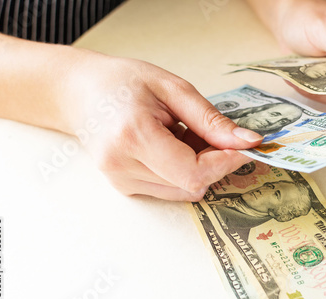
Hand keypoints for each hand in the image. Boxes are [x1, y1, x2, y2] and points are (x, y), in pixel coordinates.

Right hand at [61, 51, 262, 200]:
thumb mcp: (172, 88)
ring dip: (199, 168)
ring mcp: (121, 180)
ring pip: (184, 190)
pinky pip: (170, 189)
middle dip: (216, 163)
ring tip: (185, 135)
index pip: (193, 171)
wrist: (78, 93)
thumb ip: (210, 119)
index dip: (226, 162)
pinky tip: (172, 147)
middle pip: (192, 184)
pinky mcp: (124, 187)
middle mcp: (123, 166)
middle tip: (215, 134)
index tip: (246, 147)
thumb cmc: (122, 82)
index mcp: (134, 136)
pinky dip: (183, 172)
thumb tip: (247, 142)